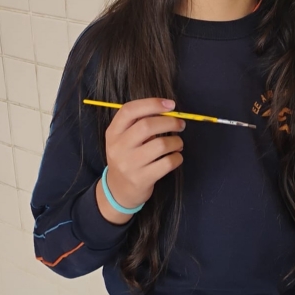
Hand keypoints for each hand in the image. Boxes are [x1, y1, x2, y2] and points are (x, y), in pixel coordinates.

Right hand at [96, 98, 184, 223]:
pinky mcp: (141, 179)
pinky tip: (175, 157)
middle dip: (170, 122)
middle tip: (181, 124)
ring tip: (178, 143)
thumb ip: (139, 123)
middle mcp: (118, 147)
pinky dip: (177, 157)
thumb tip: (169, 110)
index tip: (171, 105)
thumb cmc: (127, 157)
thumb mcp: (124, 138)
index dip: (152, 104)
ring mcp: (129, 165)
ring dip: (176, 141)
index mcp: (113, 132)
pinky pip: (167, 163)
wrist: (118, 190)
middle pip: (147, 126)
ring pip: (160, 145)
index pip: (129, 110)